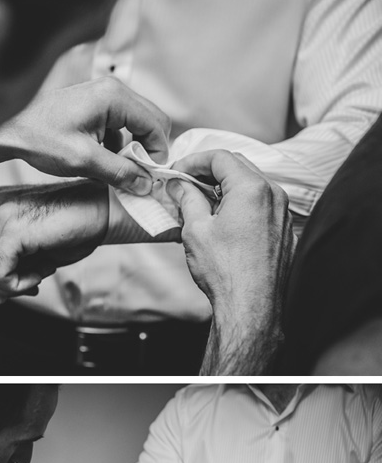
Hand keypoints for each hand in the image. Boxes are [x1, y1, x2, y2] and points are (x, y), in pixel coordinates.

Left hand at [0, 76, 170, 192]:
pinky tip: (102, 163)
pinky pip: (119, 126)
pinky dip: (117, 145)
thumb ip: (120, 172)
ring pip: (135, 125)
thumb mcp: (84, 161)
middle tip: (138, 177)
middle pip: (150, 122)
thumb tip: (147, 184)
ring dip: (132, 150)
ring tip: (116, 172)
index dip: (158, 154)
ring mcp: (103, 96)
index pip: (156, 124)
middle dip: (147, 151)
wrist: (9, 131)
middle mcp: (113, 90)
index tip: (151, 179)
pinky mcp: (94, 107)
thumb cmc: (40, 140)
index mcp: (114, 97)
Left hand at [0, 179, 108, 303]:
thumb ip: (8, 272)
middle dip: (4, 283)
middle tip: (33, 281)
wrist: (105, 211)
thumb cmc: (76, 229)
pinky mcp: (11, 230)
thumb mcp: (35, 256)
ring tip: (40, 273)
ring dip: (14, 284)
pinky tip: (42, 272)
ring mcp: (0, 215)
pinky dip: (19, 284)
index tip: (28, 279)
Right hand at [168, 151, 294, 330]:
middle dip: (209, 172)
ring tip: (201, 204)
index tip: (177, 172)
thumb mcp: (195, 230)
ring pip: (252, 186)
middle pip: (239, 167)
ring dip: (225, 188)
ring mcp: (282, 213)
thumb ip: (187, 199)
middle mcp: (273, 195)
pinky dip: (241, 205)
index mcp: (251, 188)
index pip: (221, 157)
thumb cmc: (224, 270)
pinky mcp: (284, 231)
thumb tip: (179, 186)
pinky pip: (262, 206)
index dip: (194, 161)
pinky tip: (222, 222)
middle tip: (186, 184)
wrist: (251, 305)